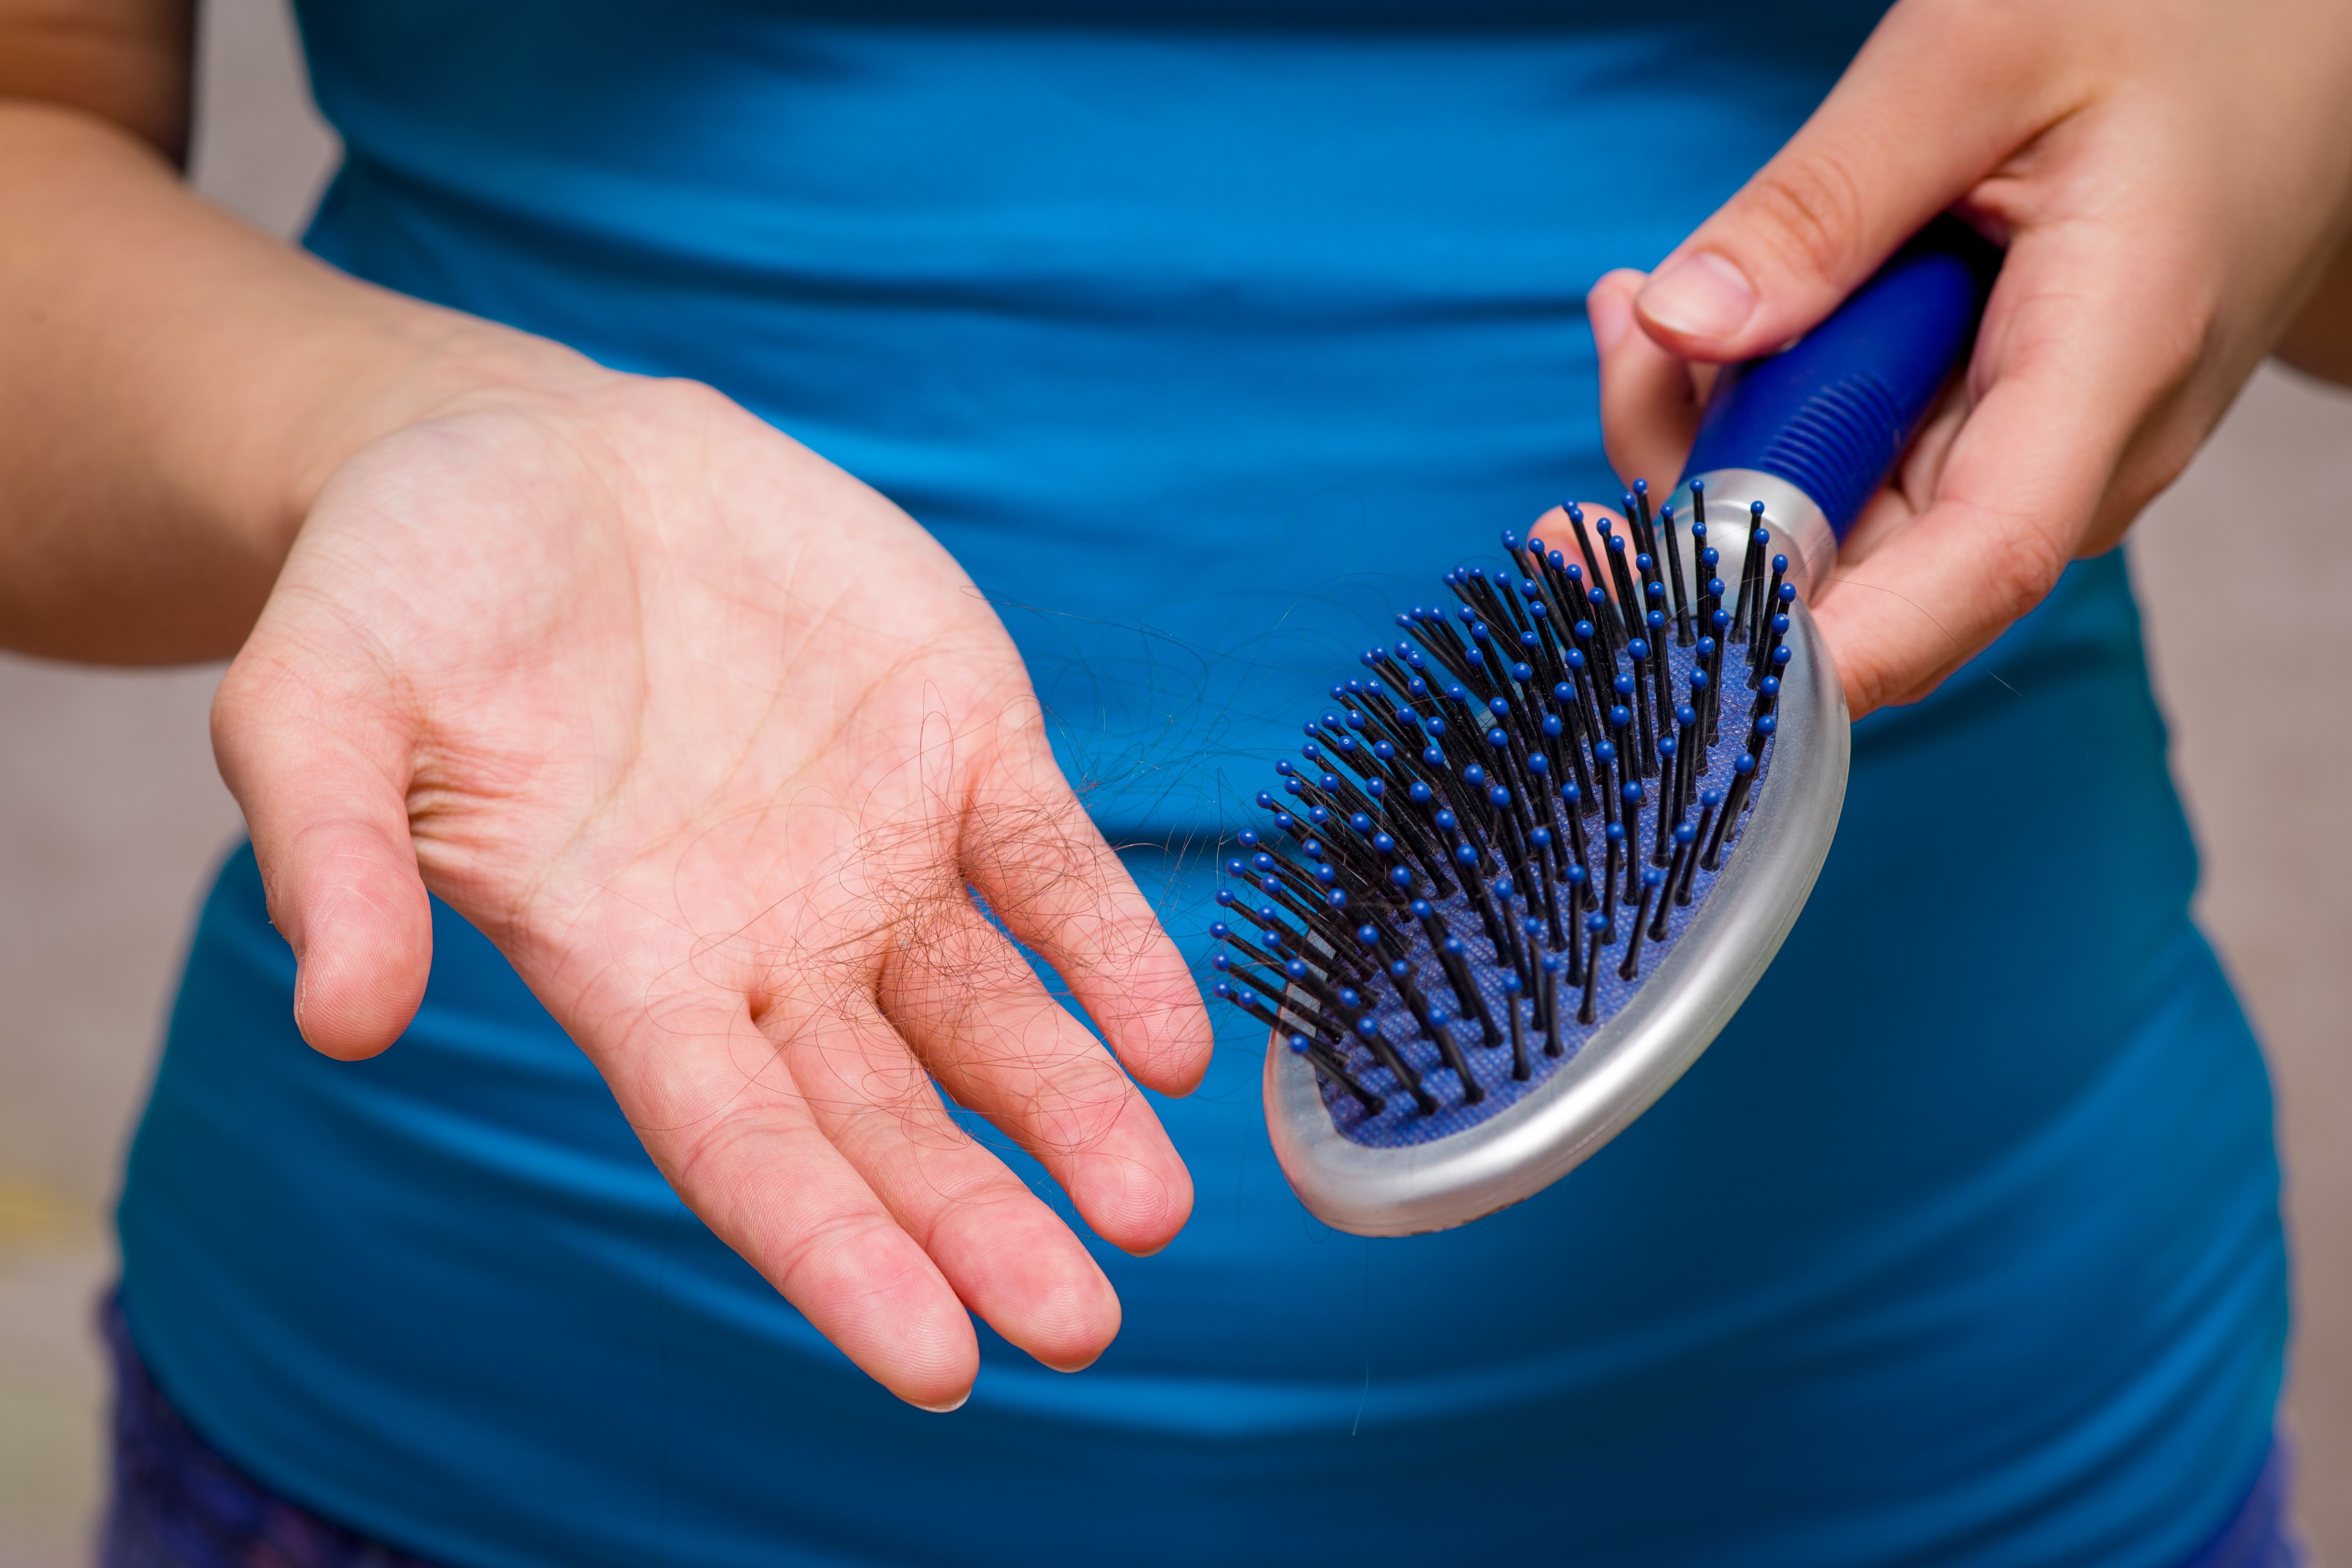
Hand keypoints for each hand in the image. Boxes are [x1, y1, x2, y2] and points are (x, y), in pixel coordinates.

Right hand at [210, 364, 1213, 1408]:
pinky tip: (1174, 1041)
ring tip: (1152, 1209)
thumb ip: (339, 860)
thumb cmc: (404, 596)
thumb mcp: (320, 705)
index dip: (835, 1252)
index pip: (744, 1149)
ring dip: (1075, 1111)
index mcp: (630, 971)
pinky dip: (1114, 950)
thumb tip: (343, 1019)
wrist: (529, 457)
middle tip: (1080, 1325)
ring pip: (993, 1020)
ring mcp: (878, 853)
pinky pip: (1052, 867)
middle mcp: (770, 945)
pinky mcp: (958, 743)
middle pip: (889, 1121)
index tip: (935, 1359)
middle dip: (981, 1226)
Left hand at [1586, 0, 2351, 715]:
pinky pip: (1842, 469)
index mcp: (2108, 364)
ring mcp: (2026, 461)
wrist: (2285, 37)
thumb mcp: (1977, 60)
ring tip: (1642, 305)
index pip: (1974, 569)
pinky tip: (1701, 313)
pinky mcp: (1981, 443)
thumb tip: (1681, 326)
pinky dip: (1751, 405)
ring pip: (1829, 526)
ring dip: (1708, 436)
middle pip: (1859, 563)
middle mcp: (2074, 455)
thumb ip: (1825, 200)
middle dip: (1699, 498)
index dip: (1823, 644)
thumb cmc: (2171, 24)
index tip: (1672, 646)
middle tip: (1622, 349)